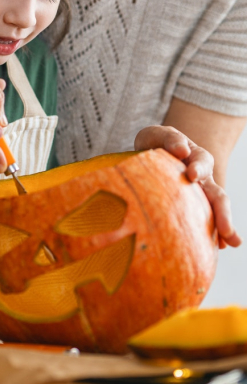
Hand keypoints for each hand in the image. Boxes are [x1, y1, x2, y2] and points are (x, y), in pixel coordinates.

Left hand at [134, 125, 241, 248]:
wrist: (153, 153)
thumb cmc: (156, 143)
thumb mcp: (157, 135)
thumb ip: (169, 138)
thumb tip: (181, 149)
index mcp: (196, 157)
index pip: (202, 161)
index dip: (198, 168)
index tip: (192, 175)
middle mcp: (204, 179)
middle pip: (217, 195)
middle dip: (223, 212)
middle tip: (226, 229)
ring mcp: (200, 196)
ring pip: (216, 212)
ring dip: (224, 227)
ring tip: (230, 243)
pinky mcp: (193, 208)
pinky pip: (204, 222)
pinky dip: (210, 234)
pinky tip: (214, 248)